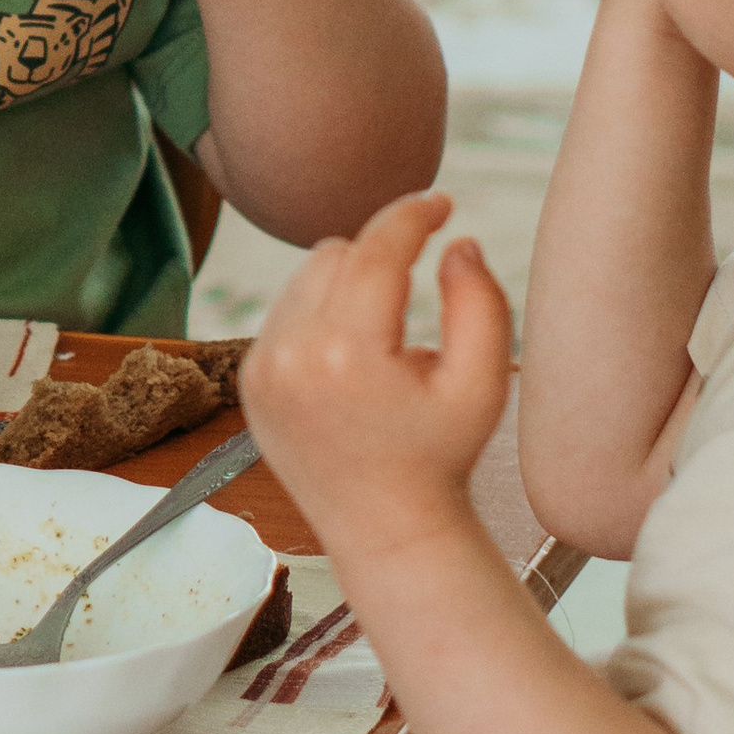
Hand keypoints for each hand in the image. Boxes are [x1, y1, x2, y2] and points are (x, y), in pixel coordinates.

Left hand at [241, 191, 512, 556]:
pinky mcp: (250, 381)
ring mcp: (262, 369)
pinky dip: (319, 313)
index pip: (376, 250)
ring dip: (348, 283)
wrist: (387, 529)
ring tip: (385, 337)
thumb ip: (479, 303)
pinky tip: (352, 358)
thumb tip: (456, 242)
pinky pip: (285, 310)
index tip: (441, 204)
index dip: (413, 215)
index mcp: (348, 353)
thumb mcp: (482, 384)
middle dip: (381, 259)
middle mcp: (291, 355)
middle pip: (337, 253)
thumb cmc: (441, 455)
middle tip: (418, 294)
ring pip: (307, 276)